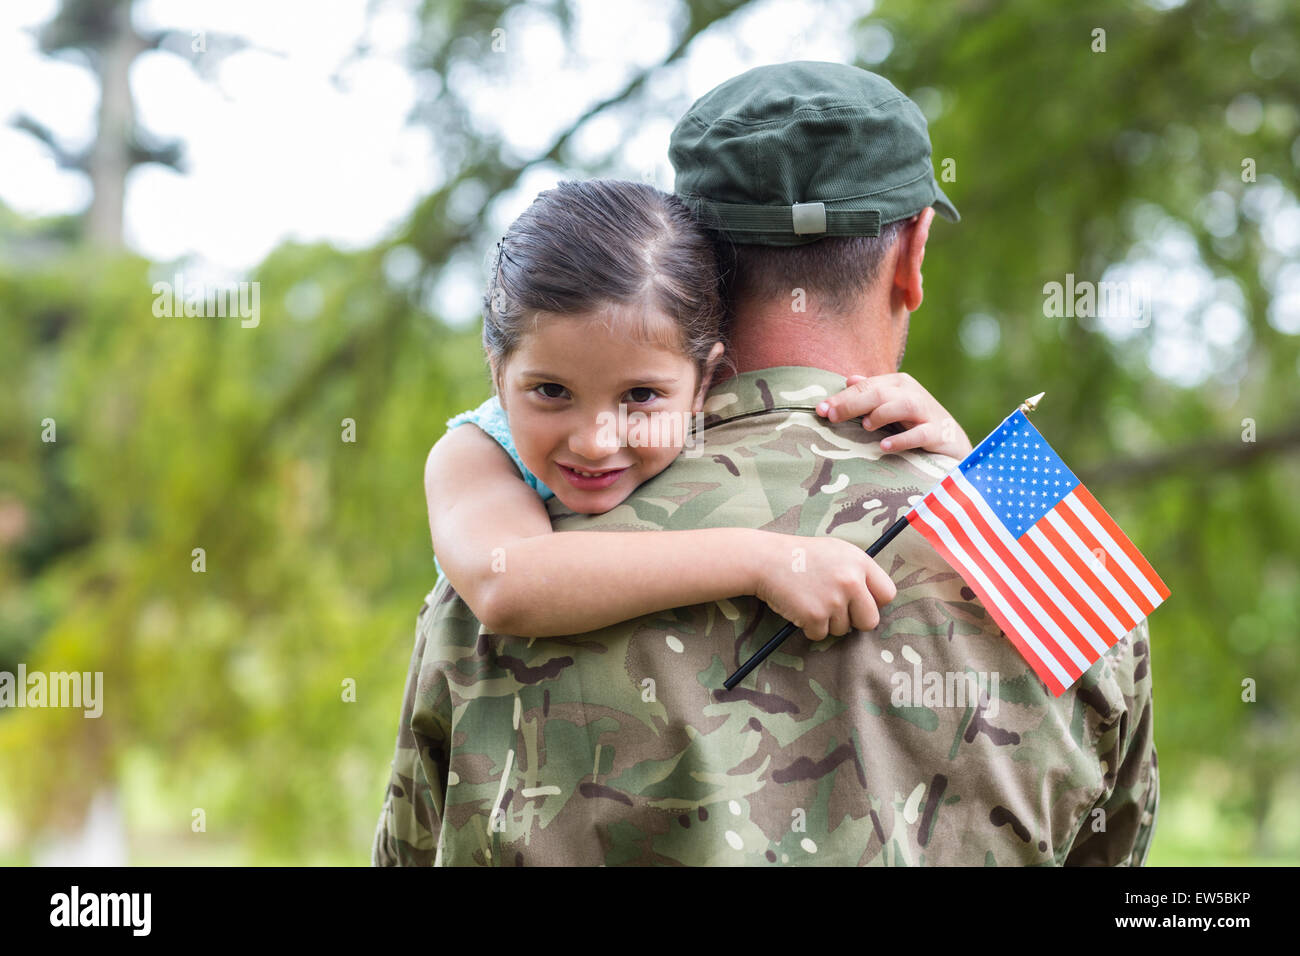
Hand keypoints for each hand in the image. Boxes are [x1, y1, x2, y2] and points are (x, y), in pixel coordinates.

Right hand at [751, 534, 896, 641]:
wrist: (765, 560)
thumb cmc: (801, 556)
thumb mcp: (836, 551)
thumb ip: (857, 571)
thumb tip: (875, 598)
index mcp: (860, 562)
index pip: (887, 594)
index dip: (874, 602)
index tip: (860, 603)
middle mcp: (851, 581)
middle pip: (870, 620)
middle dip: (854, 621)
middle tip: (836, 611)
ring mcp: (834, 600)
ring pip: (843, 630)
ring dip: (828, 623)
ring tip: (811, 601)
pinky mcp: (815, 615)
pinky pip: (820, 635)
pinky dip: (809, 627)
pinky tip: (799, 608)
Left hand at [815, 373, 972, 459]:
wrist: (952, 441)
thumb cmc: (913, 421)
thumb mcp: (891, 405)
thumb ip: (870, 393)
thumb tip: (847, 379)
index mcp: (897, 384)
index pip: (865, 386)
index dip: (841, 398)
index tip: (820, 410)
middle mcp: (912, 393)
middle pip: (878, 393)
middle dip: (852, 404)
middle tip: (831, 417)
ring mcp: (927, 413)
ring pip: (902, 406)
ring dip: (880, 414)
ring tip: (865, 426)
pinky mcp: (938, 433)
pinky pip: (920, 434)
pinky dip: (902, 439)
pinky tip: (885, 446)